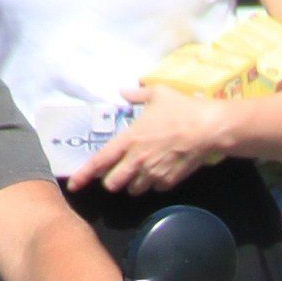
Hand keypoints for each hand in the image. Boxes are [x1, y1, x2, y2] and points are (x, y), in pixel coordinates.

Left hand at [74, 85, 226, 195]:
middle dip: (112, 180)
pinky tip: (162, 171)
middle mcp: (136, 160)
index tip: (74, 185)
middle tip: (118, 172)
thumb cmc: (181, 109)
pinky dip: (155, 183)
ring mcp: (153, 173)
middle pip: (113, 183)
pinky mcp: (169, 181)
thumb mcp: (158, 94)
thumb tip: (124, 90)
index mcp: (129, 139)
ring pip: (133, 190)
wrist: (207, 128)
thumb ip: (137, 95)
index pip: (100, 161)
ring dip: (133, 184)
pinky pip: (155, 188)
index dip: (84, 175)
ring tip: (141, 172)